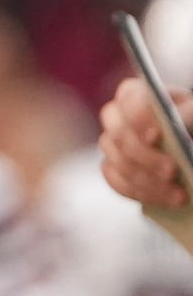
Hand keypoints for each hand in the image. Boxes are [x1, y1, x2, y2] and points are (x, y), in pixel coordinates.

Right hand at [99, 76, 192, 208]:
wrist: (187, 145)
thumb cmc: (189, 126)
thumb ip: (188, 112)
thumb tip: (179, 118)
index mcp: (139, 95)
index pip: (128, 98)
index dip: (138, 117)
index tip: (156, 136)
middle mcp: (118, 117)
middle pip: (118, 134)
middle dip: (146, 157)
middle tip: (172, 171)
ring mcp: (112, 143)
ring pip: (116, 161)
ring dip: (147, 181)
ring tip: (179, 195)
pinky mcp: (112, 166)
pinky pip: (114, 180)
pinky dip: (138, 192)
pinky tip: (162, 200)